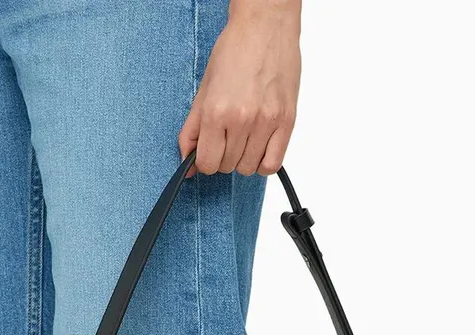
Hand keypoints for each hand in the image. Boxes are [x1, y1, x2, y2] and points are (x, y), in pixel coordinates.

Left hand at [178, 0, 300, 176]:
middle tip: (227, 138)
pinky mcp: (287, 122)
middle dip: (223, 157)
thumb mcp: (204, 90)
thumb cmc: (235, 51)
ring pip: (249, 168)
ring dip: (243, 159)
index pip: (207, 163)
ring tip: (244, 138)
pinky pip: (273, 164)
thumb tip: (187, 163)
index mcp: (217, 111)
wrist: (265, 26)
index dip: (205, 161)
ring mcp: (266, 122)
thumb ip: (192, 130)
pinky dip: (264, 162)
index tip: (208, 152)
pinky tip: (259, 148)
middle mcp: (242, 119)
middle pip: (227, 166)